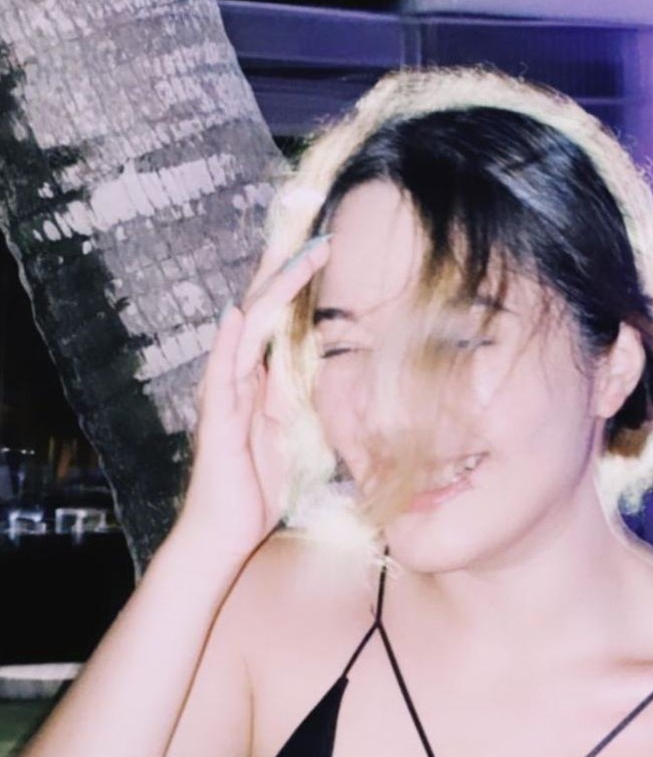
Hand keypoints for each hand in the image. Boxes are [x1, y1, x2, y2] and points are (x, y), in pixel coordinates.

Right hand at [174, 232, 331, 565]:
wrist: (225, 530)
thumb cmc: (260, 487)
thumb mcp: (298, 433)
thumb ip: (306, 398)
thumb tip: (330, 368)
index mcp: (261, 375)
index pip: (280, 313)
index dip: (299, 277)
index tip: (325, 241)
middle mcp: (240, 373)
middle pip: (263, 305)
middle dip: (288, 265)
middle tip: (317, 227)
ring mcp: (226, 392)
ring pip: (248, 326)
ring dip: (273, 289)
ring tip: (297, 254)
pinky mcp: (218, 417)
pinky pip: (222, 373)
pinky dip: (229, 343)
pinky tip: (237, 315)